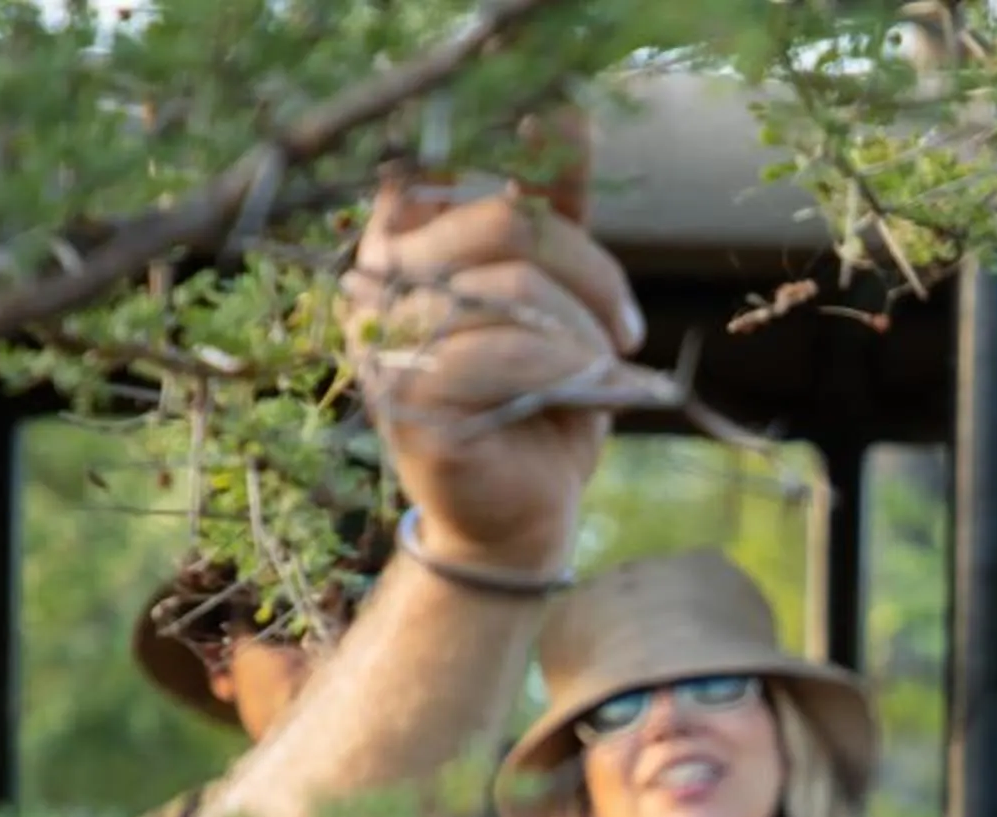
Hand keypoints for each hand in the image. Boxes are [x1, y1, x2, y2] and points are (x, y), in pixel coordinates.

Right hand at [339, 116, 647, 572]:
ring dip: (583, 333)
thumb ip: (550, 215)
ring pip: (512, 290)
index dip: (541, 199)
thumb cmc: (533, 406)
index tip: (589, 243)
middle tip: (624, 328)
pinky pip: (504, 354)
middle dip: (588, 272)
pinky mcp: (408, 403)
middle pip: (503, 223)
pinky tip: (594, 394)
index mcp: (398, 247)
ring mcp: (382, 345)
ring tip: (608, 372)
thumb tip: (563, 116)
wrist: (517, 520)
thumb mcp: (551, 300)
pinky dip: (568, 370)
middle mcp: (372, 286)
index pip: (473, 177)